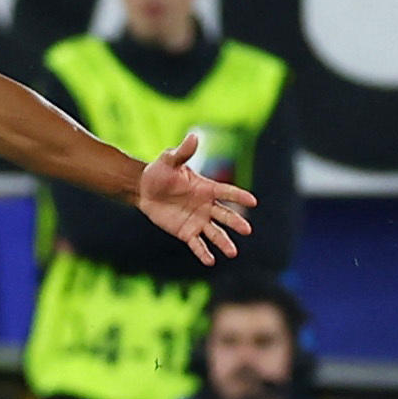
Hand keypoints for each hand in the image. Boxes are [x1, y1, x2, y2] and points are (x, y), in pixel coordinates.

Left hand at [136, 133, 256, 266]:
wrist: (144, 189)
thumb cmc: (159, 171)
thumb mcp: (169, 160)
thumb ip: (182, 152)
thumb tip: (193, 137)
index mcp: (206, 188)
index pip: (226, 192)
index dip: (239, 196)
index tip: (253, 201)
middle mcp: (206, 206)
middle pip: (224, 215)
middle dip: (235, 223)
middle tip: (247, 230)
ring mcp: (197, 220)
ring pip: (214, 233)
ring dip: (223, 242)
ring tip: (233, 253)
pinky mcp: (186, 232)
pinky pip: (196, 244)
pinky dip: (203, 252)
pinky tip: (210, 261)